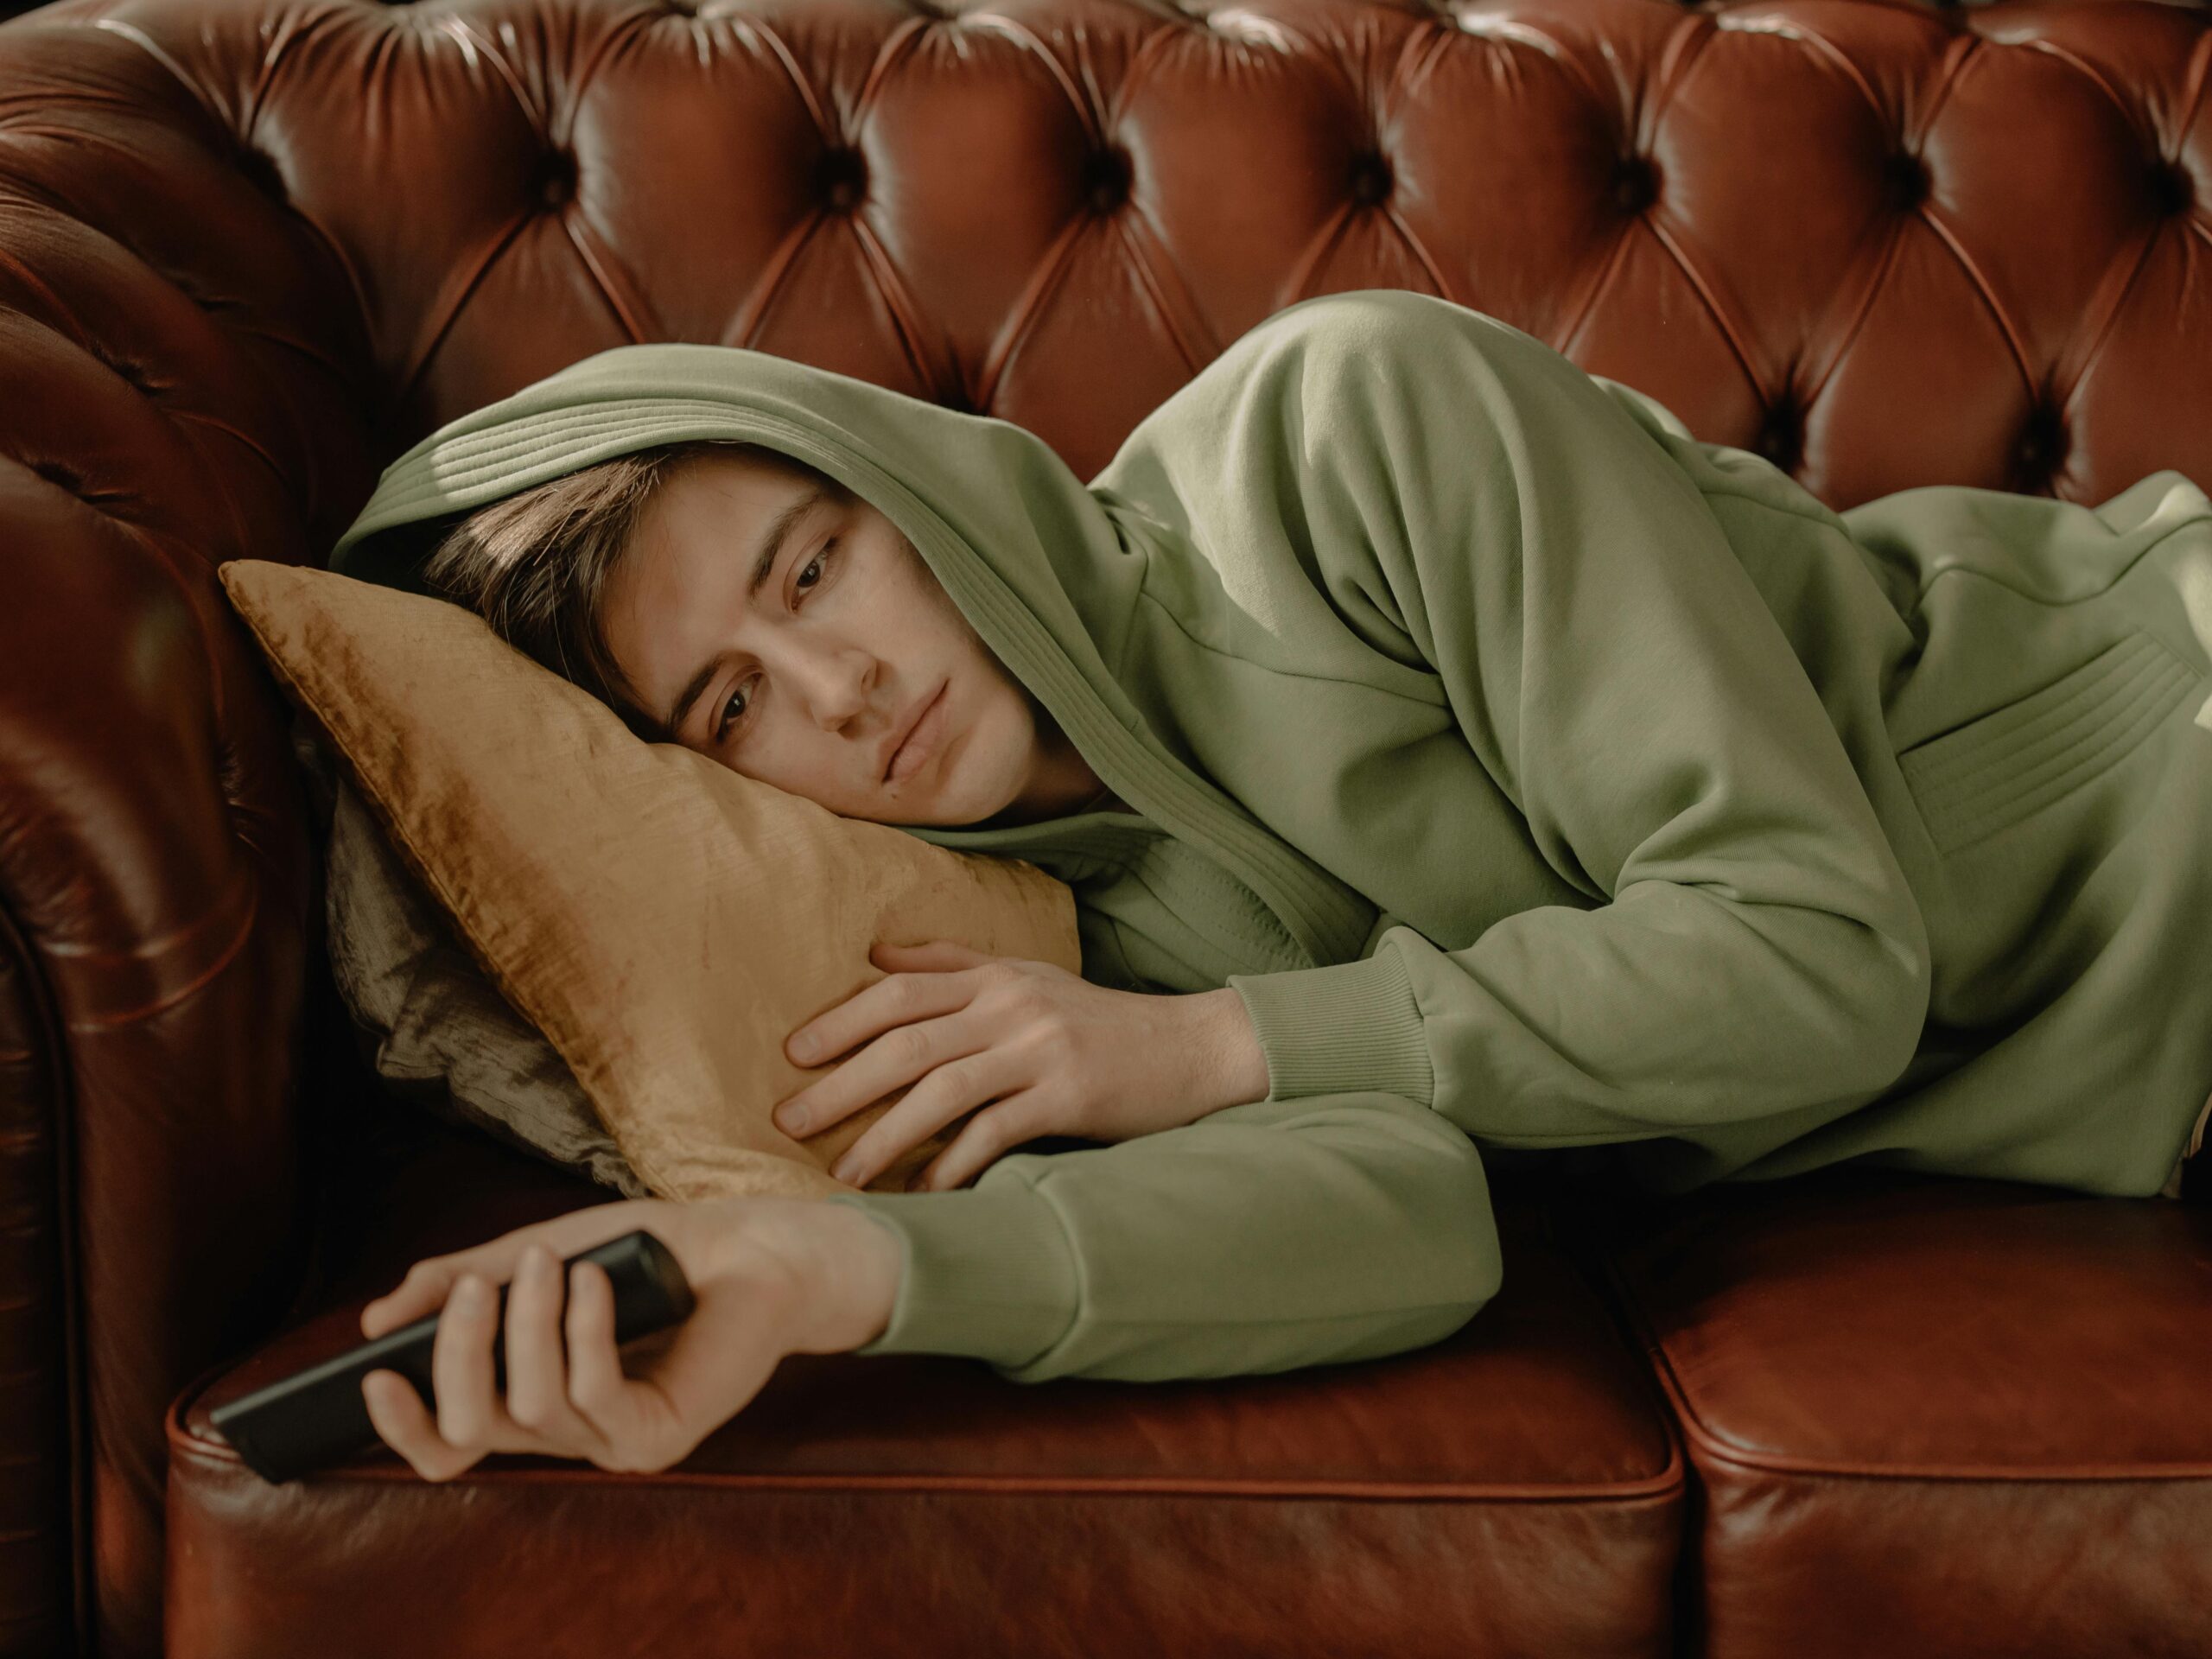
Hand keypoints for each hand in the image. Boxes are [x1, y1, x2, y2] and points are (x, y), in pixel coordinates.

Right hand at [355, 1193, 902, 1481]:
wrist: (750, 1247)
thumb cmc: (647, 1254)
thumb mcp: (540, 1256)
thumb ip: (460, 1284)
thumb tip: (375, 1321)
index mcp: (530, 1399)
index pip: (447, 1444)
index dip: (401, 1423)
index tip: (371, 1373)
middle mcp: (565, 1433)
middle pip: (470, 1428)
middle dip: (457, 1354)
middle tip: (473, 1287)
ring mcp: (611, 1442)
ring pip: (528, 1406)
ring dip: (527, 1325)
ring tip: (550, 1262)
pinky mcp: (659, 1435)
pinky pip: (593, 1396)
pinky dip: (583, 1332)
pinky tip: (594, 1282)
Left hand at [771, 939, 1271, 1192]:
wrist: (1189, 1047)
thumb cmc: (1097, 1020)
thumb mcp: (1026, 976)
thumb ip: (952, 963)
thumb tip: (874, 954)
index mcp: (994, 976)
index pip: (899, 991)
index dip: (841, 1021)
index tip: (793, 1055)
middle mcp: (1011, 1006)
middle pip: (907, 1043)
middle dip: (841, 1085)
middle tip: (790, 1122)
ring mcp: (1040, 1050)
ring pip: (942, 1091)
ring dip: (885, 1136)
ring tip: (845, 1173)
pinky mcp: (1069, 1095)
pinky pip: (996, 1132)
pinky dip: (955, 1164)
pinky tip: (924, 1192)